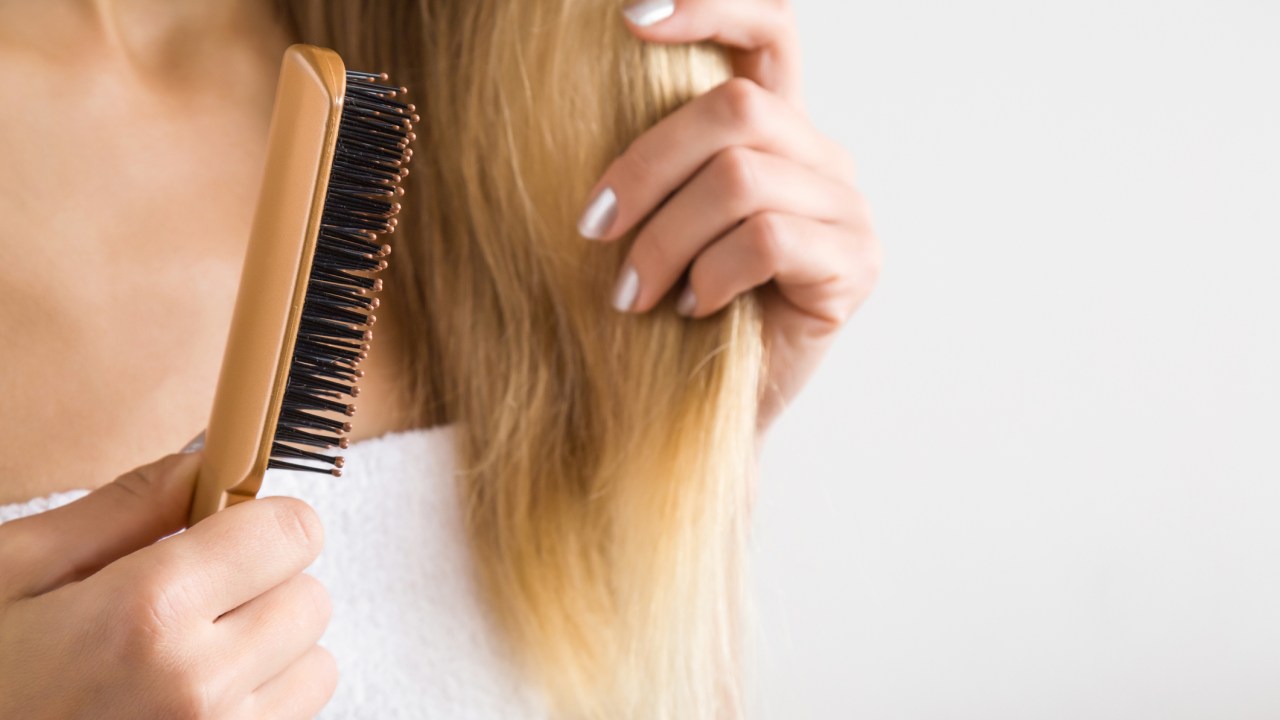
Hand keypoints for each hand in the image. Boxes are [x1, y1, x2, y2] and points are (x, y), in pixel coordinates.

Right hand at [0, 450, 335, 718]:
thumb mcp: (16, 571)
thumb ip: (125, 509)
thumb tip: (206, 464)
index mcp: (148, 613)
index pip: (292, 532)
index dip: (261, 521)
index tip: (225, 529)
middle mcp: (199, 685)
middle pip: (311, 598)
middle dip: (263, 585)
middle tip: (191, 599)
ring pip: (315, 666)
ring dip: (270, 651)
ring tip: (189, 656)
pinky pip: (293, 718)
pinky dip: (260, 702)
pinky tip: (190, 700)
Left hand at [578, 0, 881, 430]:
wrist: (701, 411)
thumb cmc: (668, 311)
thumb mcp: (654, 219)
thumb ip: (655, 159)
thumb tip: (581, 88)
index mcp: (775, 129)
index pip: (769, 28)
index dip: (710, 6)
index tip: (627, 18)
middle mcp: (821, 156)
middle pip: (735, 108)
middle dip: (645, 167)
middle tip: (594, 228)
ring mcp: (846, 210)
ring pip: (740, 179)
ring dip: (665, 240)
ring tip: (635, 293)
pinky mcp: (854, 266)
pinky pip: (765, 240)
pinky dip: (710, 276)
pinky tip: (695, 309)